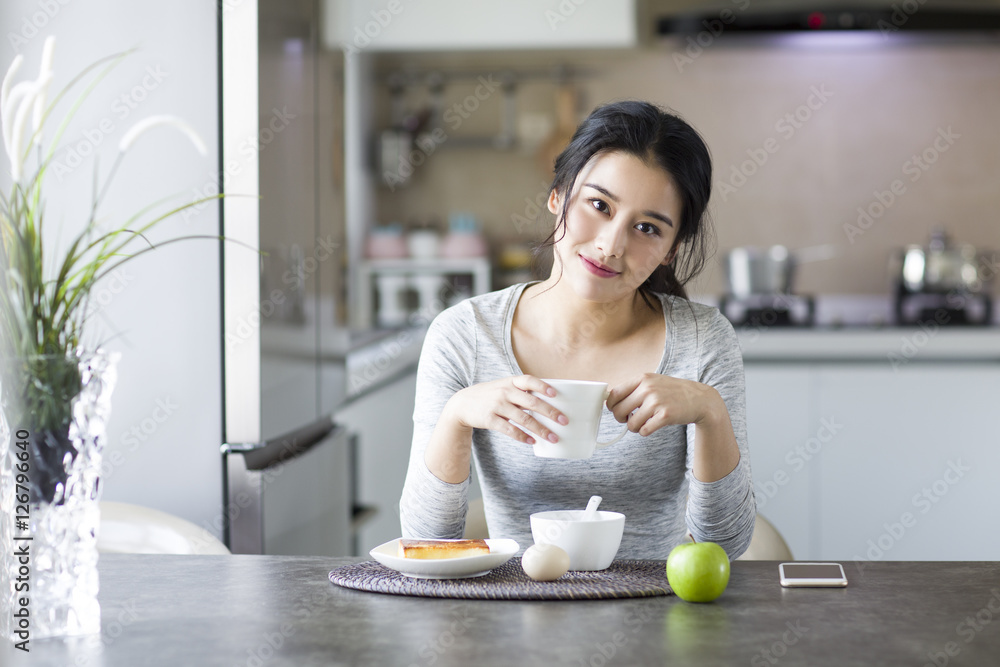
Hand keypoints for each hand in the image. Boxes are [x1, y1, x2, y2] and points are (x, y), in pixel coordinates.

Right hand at [446, 375, 568, 444]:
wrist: (462, 404)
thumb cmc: (490, 395)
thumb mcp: (503, 386)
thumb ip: (521, 391)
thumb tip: (548, 401)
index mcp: (510, 382)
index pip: (529, 380)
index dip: (543, 386)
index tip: (555, 394)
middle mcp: (505, 392)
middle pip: (531, 402)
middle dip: (550, 412)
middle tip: (564, 421)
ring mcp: (497, 406)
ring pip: (523, 419)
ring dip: (540, 430)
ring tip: (553, 438)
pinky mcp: (490, 419)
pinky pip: (510, 430)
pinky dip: (522, 437)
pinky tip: (533, 442)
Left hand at [605, 373, 724, 436]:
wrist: (700, 399)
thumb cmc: (673, 392)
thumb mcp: (653, 382)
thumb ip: (634, 389)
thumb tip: (610, 399)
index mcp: (643, 378)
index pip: (615, 393)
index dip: (612, 406)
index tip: (616, 410)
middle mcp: (648, 388)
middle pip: (619, 410)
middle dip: (621, 419)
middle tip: (630, 419)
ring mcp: (657, 402)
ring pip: (630, 424)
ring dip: (635, 427)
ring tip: (643, 423)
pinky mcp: (665, 416)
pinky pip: (643, 431)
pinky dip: (645, 432)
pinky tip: (652, 426)